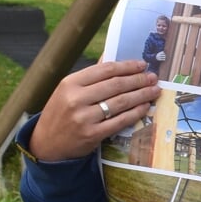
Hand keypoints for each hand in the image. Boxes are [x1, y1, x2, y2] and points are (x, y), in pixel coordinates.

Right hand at [28, 59, 158, 160]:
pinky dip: (136, 112)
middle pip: (116, 85)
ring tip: (154, 90)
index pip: (105, 70)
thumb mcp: (67, 90)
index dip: (127, 66)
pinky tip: (145, 106)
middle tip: (153, 77)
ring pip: (121, 102)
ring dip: (141, 95)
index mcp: (70, 83)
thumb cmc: (60, 113)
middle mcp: (76, 99)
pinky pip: (120, 121)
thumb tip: (111, 58)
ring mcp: (84, 118)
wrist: (46, 144)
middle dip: (138, 80)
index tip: (142, 64)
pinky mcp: (92, 134)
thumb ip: (89, 76)